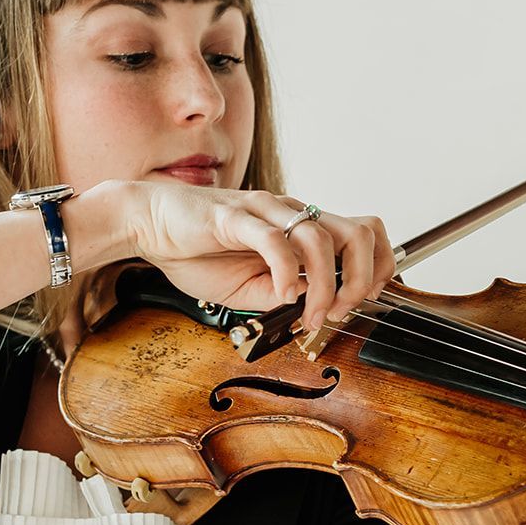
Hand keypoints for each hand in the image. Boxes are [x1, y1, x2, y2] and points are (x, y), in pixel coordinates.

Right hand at [112, 180, 395, 333]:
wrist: (148, 223)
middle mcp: (289, 212)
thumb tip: (309, 307)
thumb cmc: (195, 249)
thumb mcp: (247, 288)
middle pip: (357, 232)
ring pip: (319, 238)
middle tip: (340, 311)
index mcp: (299, 226)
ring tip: (311, 313)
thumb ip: (280, 294)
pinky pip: (272, 238)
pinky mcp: (233, 216)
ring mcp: (264, 211)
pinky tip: (281, 293)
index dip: (377, 267)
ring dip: (325, 285)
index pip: (363, 233)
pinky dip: (285, 270)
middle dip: (361, 279)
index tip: (363, 301)